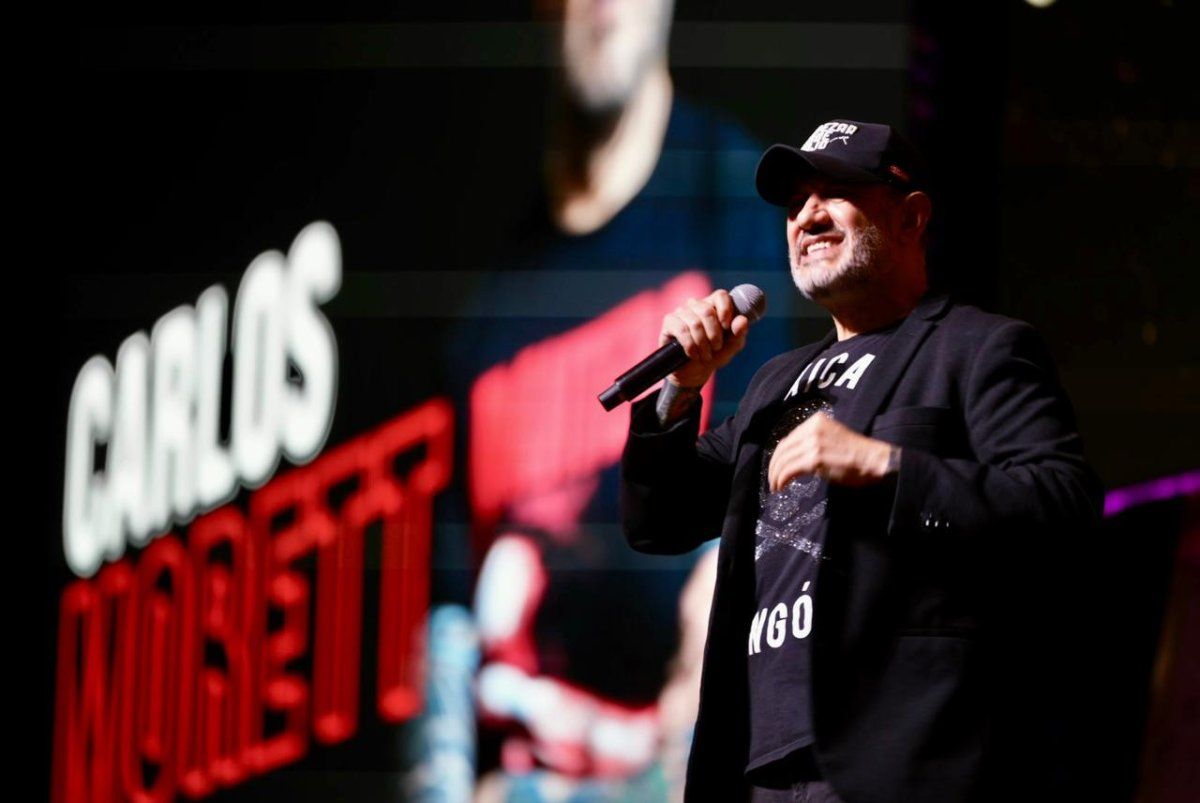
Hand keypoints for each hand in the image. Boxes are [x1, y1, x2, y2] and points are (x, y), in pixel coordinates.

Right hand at [659, 289, 749, 388]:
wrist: (694, 372)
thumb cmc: (714, 355)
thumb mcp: (731, 347)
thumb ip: (739, 334)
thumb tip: (742, 320)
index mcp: (714, 306)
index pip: (721, 295)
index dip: (726, 310)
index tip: (727, 327)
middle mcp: (696, 305)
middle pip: (707, 311)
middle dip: (714, 334)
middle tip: (716, 348)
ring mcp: (681, 312)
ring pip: (695, 323)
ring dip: (703, 343)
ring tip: (705, 356)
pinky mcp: (669, 322)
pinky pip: (682, 330)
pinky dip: (690, 345)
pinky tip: (693, 355)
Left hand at [767, 412, 895, 491]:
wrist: (874, 460)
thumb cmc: (857, 454)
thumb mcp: (831, 439)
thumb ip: (812, 442)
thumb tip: (793, 456)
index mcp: (816, 421)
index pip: (789, 438)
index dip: (779, 455)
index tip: (776, 468)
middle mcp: (812, 428)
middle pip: (783, 448)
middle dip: (774, 466)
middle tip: (772, 480)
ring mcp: (813, 442)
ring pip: (783, 460)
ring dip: (776, 475)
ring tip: (775, 487)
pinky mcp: (815, 458)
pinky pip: (789, 470)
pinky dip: (782, 479)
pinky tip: (781, 487)